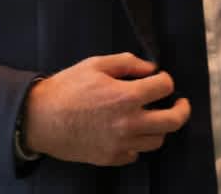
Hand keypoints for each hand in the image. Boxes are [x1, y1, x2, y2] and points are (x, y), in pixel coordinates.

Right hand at [23, 52, 190, 165]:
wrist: (38, 119)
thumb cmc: (66, 89)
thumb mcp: (96, 64)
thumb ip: (128, 62)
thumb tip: (150, 68)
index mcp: (126, 96)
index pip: (165, 87)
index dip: (165, 79)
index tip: (160, 79)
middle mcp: (128, 123)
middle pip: (173, 121)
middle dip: (181, 109)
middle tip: (179, 103)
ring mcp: (120, 144)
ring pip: (157, 140)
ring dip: (159, 127)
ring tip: (152, 117)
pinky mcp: (110, 158)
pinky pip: (136, 154)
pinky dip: (138, 143)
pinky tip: (130, 132)